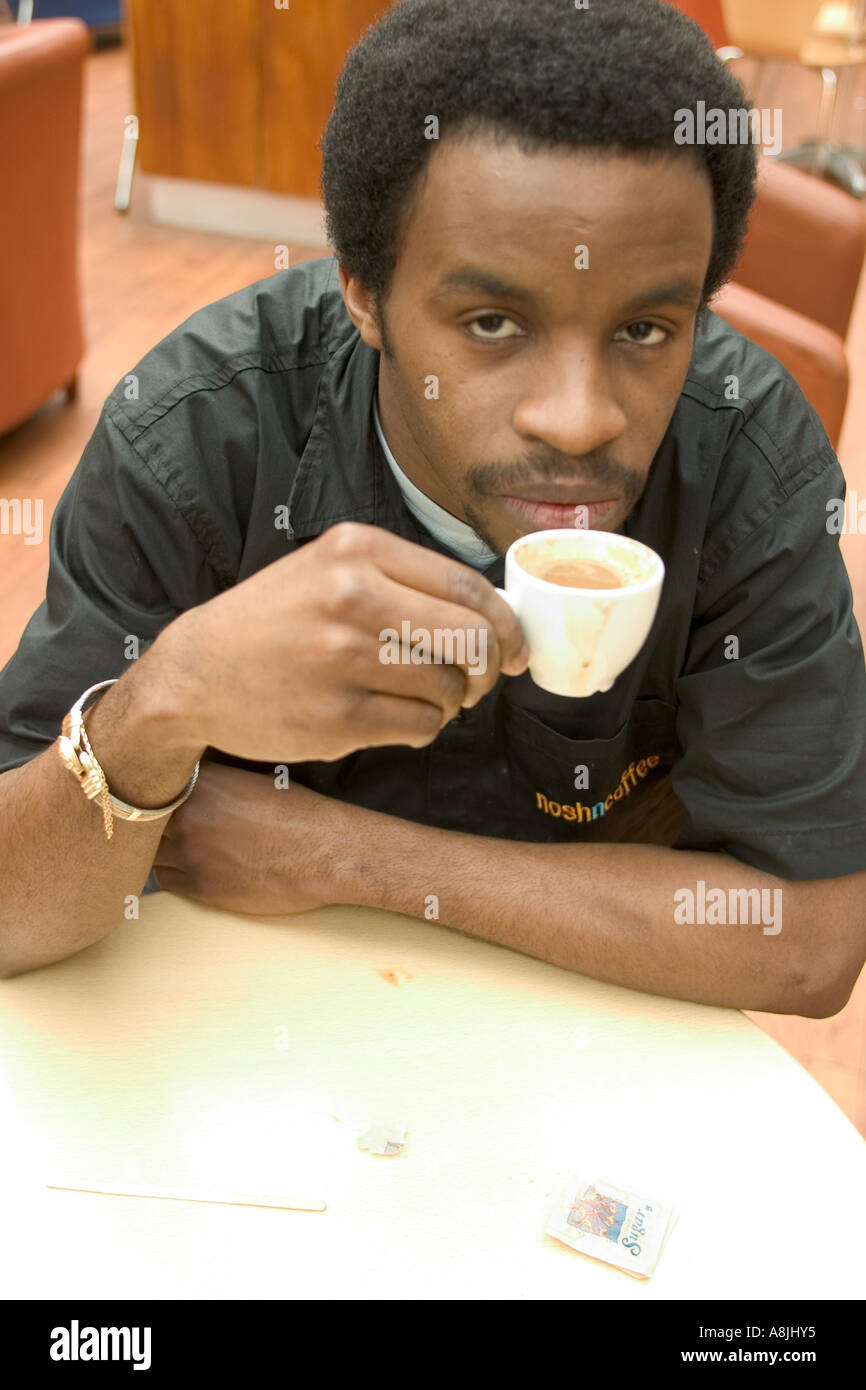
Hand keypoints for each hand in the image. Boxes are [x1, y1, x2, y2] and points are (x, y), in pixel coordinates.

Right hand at [151, 521, 528, 764]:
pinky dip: (423, 726)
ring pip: (451, 688)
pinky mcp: (337, 717)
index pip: (469, 589)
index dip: (507, 625)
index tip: (515, 648)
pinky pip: (422, 726)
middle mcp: (352, 598)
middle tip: (479, 681)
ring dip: (451, 701)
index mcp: (357, 550)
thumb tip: (494, 618)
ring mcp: (343, 659)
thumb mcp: (329, 569)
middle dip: (490, 668)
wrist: (195, 674)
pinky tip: (393, 715)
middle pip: (473, 640)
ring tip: (419, 695)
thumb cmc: (274, 622)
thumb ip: (404, 581)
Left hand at [151, 759, 345, 915]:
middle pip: (143, 816)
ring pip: (147, 850)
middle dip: (150, 819)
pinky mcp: (200, 886)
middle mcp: (187, 813)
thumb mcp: (254, 777)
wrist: (324, 852)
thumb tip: (197, 776)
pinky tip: (189, 866)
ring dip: (157, 847)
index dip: (155, 788)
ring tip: (177, 845)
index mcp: (202, 780)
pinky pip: (163, 879)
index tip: (157, 792)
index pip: (154, 780)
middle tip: (160, 821)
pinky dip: (171, 873)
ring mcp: (190, 852)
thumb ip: (215, 777)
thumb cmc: (299, 812)